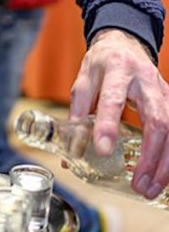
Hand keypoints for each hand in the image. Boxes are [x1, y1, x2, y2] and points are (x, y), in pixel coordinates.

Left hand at [70, 28, 168, 199]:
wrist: (125, 43)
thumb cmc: (103, 63)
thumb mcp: (84, 80)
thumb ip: (78, 113)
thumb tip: (72, 152)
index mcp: (118, 70)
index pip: (114, 99)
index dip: (109, 125)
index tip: (103, 150)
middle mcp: (146, 81)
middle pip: (157, 121)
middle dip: (150, 157)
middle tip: (139, 184)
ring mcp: (164, 91)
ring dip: (165, 163)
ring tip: (150, 188)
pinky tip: (164, 177)